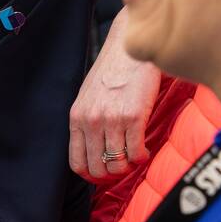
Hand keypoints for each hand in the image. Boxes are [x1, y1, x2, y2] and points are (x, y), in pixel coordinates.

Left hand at [69, 10, 160, 180]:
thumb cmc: (112, 70)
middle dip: (111, 173)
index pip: (76, 161)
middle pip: (97, 167)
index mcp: (77, 118)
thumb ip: (88, 120)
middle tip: (121, 166)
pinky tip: (144, 150)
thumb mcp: (89, 96)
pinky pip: (136, 152)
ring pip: (117, 164)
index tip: (101, 174)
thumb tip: (94, 146)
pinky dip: (142, 156)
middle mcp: (91, 121)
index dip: (89, 174)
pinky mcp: (134, 117)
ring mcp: (112, 120)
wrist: (130, 48)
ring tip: (134, 157)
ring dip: (128, 166)